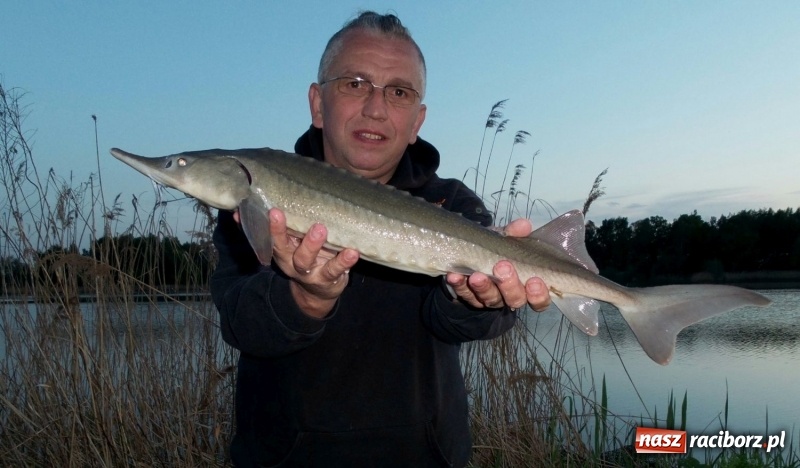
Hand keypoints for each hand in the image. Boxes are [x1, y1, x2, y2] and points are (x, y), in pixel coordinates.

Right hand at [236, 208, 358, 317]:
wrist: (318, 292)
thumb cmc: (302, 256)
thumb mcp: (286, 245)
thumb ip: (267, 229)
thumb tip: (238, 211)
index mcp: (280, 251)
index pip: (269, 237)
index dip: (266, 225)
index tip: (269, 209)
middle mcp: (291, 262)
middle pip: (282, 248)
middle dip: (279, 232)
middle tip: (279, 213)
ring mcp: (309, 272)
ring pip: (305, 260)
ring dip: (311, 244)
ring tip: (320, 229)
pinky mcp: (328, 279)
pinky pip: (335, 270)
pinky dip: (344, 261)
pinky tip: (352, 252)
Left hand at [445, 218, 550, 311]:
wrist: (468, 252)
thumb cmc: (495, 249)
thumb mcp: (504, 239)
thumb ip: (514, 233)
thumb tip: (524, 225)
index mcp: (526, 285)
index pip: (539, 299)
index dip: (539, 294)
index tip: (534, 280)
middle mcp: (509, 296)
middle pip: (515, 300)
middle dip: (509, 285)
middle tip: (502, 267)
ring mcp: (489, 299)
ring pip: (490, 300)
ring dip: (483, 287)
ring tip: (476, 276)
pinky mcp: (469, 298)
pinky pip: (464, 295)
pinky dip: (459, 285)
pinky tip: (454, 276)